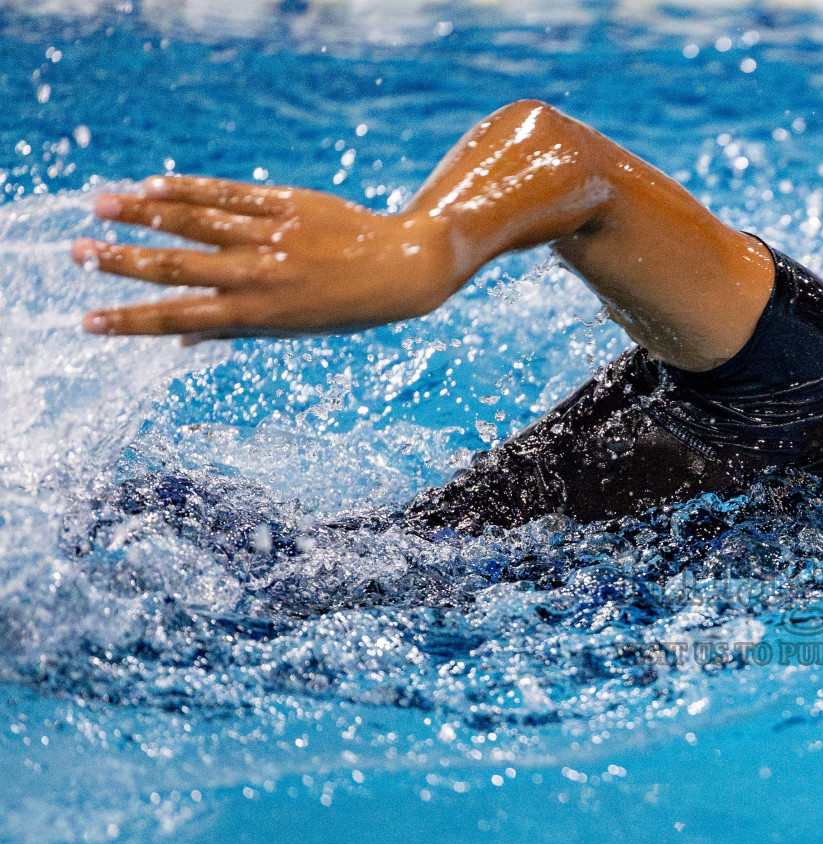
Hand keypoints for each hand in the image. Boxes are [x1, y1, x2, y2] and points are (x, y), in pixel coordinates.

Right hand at [73, 176, 458, 343]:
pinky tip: (155, 184)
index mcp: (258, 314)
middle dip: (123, 262)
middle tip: (76, 254)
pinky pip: (230, 194)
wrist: (404, 268)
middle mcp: (261, 275)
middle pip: (178, 266)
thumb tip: (180, 339)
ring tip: (101, 206)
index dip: (130, 321)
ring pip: (197, 223)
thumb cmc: (346, 306)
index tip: (87, 322)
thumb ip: (236, 329)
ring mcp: (273, 236)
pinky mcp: (288, 204)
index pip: (180, 318)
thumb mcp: (293, 330)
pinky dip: (191, 189)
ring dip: (144, 214)